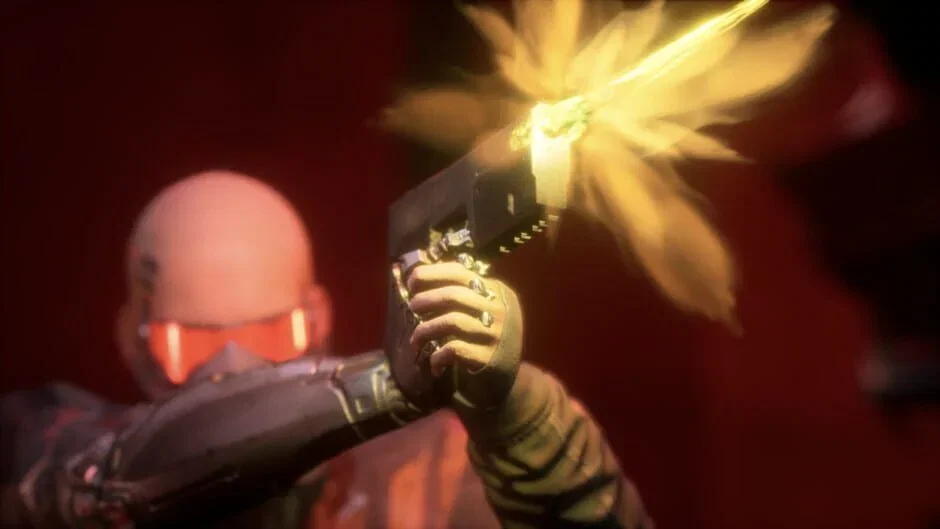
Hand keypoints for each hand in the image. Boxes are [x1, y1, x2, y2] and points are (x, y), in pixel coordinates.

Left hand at [406, 260, 522, 383]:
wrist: (506, 383)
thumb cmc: (484, 341)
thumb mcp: (481, 312)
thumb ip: (460, 295)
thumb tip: (419, 278)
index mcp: (497, 292)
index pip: (461, 272)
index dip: (431, 274)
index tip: (411, 282)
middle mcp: (500, 309)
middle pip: (454, 295)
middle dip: (425, 299)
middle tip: (412, 307)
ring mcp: (495, 334)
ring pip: (451, 321)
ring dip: (426, 329)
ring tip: (416, 338)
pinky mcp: (489, 358)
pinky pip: (454, 349)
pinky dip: (437, 355)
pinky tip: (434, 363)